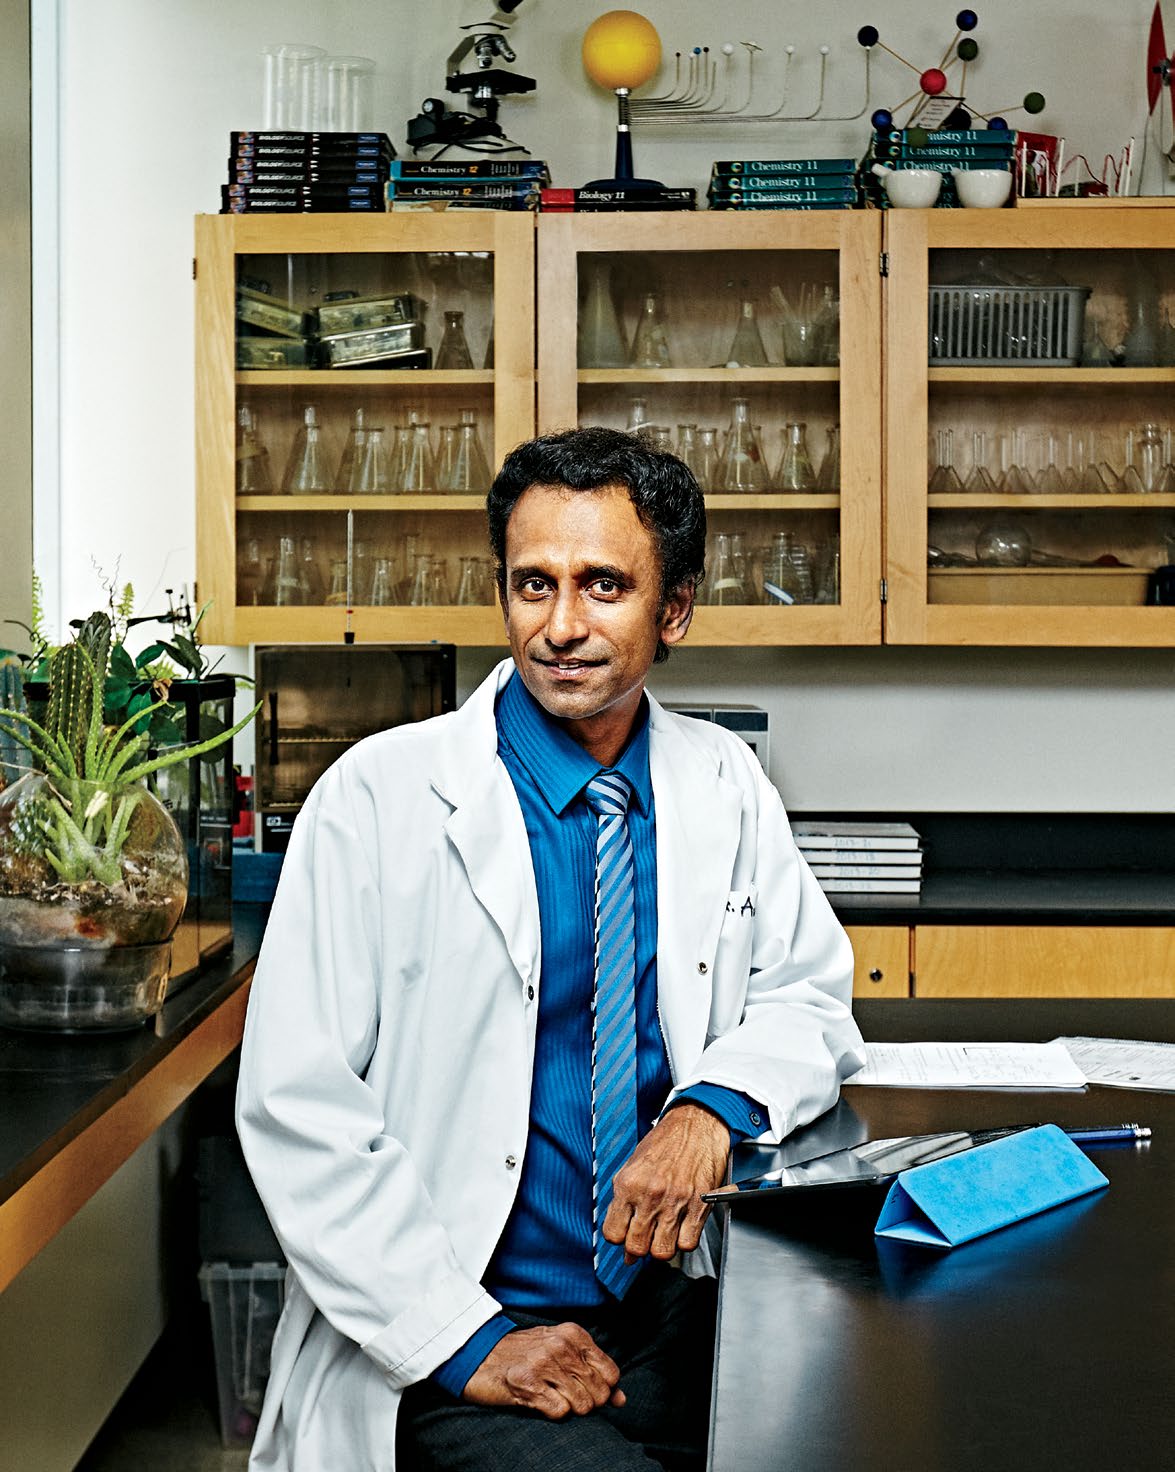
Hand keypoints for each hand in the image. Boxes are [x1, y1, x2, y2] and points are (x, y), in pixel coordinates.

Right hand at [463, 1323, 624, 1419]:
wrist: (480, 1354)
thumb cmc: (525, 1354)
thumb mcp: (561, 1352)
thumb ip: (594, 1371)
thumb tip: (621, 1399)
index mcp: (574, 1334)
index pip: (611, 1374)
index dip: (603, 1389)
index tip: (586, 1388)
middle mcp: (561, 1345)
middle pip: (599, 1393)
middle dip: (587, 1402)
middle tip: (564, 1393)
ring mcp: (544, 1363)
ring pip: (582, 1405)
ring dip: (568, 1407)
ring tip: (550, 1394)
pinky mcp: (527, 1383)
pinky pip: (560, 1412)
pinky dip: (552, 1412)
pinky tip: (537, 1399)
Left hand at [602, 1103, 729, 1262]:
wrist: (696, 1123)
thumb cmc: (665, 1142)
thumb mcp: (633, 1165)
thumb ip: (624, 1201)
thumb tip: (621, 1235)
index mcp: (628, 1184)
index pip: (613, 1234)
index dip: (618, 1239)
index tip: (624, 1235)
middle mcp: (650, 1194)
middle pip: (636, 1247)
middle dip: (638, 1248)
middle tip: (643, 1237)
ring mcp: (676, 1201)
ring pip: (662, 1251)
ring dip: (660, 1247)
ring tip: (662, 1234)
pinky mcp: (700, 1205)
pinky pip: (688, 1244)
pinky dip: (684, 1242)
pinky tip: (681, 1229)